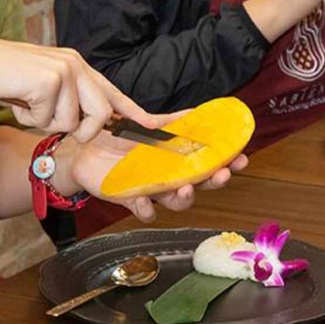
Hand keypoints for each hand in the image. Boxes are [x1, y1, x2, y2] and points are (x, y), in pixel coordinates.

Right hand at [0, 40, 159, 142]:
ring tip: (29, 105)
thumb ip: (69, 102)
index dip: (136, 112)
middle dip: (80, 130)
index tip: (158, 125)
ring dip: (48, 123)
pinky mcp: (50, 80)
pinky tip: (20, 101)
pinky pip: (50, 120)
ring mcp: (65, 71)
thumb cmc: (10, 81)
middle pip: (100, 113)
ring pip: (73, 122)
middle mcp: (76, 65)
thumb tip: (86, 127)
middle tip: (50, 120)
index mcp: (78, 67)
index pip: (113, 93)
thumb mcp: (46, 90)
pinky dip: (32, 119)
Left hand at [54, 128, 249, 222]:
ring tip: (186, 189)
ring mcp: (150, 189)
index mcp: (175, 159)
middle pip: (199, 185)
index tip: (240, 158)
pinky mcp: (129, 198)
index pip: (207, 164)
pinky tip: (143, 200)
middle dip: (213, 182)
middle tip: (222, 174)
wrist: (84, 148)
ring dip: (184, 198)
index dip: (226, 163)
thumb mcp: (146, 124)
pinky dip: (145, 209)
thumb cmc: (118, 138)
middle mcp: (167, 177)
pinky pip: (143, 211)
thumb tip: (197, 111)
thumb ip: (170, 121)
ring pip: (175, 202)